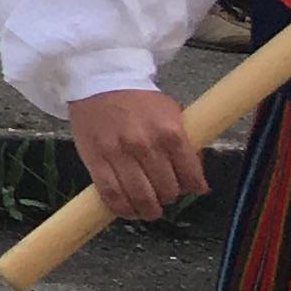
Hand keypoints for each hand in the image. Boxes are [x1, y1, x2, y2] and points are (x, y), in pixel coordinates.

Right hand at [71, 87, 209, 221]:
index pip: (190, 176)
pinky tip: (129, 210)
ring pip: (140, 197)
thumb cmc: (138, 99)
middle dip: (169, 197)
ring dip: (149, 209)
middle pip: (166, 190)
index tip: (189, 188)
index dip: (192, 187)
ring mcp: (118, 153)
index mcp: (171, 132)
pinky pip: (111, 194)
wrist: (99, 80)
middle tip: (165, 194)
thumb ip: (184, 144)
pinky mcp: (95, 159)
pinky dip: (123, 209)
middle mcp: (146, 145)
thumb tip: (195, 180)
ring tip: (149, 209)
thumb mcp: (172, 113)